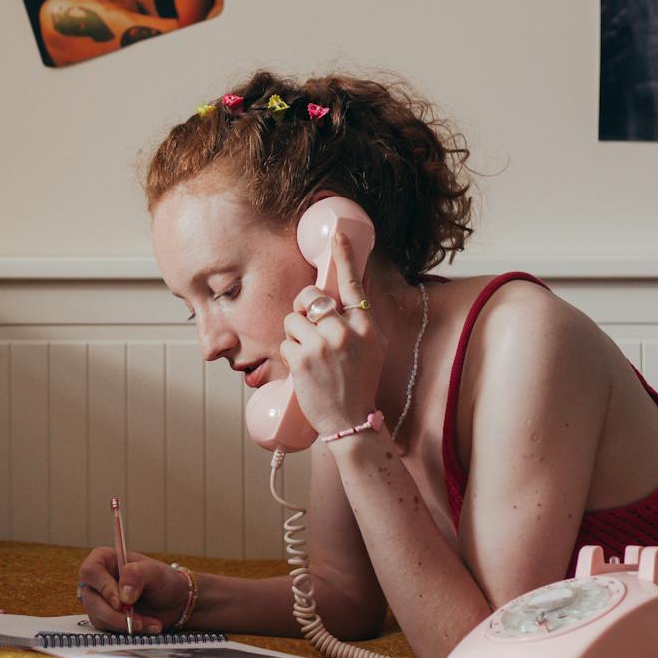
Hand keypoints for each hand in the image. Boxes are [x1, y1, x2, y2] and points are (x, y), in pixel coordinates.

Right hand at [76, 548, 185, 633]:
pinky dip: (129, 630)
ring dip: (125, 624)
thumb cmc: (163, 580)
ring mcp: (100, 601)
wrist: (174, 602)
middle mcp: (98, 581)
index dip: (103, 587)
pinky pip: (109, 629)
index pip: (91, 571)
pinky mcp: (105, 619)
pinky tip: (148, 626)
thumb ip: (138, 575)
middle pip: (91, 599)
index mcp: (105, 560)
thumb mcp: (155, 572)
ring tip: (150, 622)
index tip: (120, 601)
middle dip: (114, 614)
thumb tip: (123, 594)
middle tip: (137, 620)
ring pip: (98, 617)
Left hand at [278, 229, 386, 435]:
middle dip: (303, 306)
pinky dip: (291, 354)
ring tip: (312, 356)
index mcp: (366, 325)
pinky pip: (285, 341)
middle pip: (310, 297)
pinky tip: (305, 370)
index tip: (337, 236)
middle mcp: (346, 331)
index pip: (353, 284)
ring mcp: (323, 345)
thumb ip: (359, 321)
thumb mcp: (372, 347)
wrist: (350, 421)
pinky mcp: (301, 359)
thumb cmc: (359, 382)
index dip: (344, 257)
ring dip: (296, 335)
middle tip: (309, 326)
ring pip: (293, 319)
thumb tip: (343, 294)